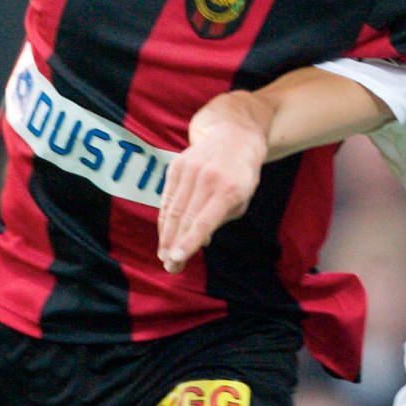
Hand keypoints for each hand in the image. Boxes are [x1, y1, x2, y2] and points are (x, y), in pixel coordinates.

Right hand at [156, 126, 267, 272]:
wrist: (233, 136)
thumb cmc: (241, 175)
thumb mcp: (241, 199)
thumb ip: (220, 220)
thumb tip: (199, 241)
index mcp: (229, 190)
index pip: (203, 222)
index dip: (189, 242)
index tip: (177, 260)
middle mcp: (207, 179)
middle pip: (184, 219)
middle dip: (175, 246)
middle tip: (170, 268)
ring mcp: (190, 170)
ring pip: (171, 210)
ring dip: (166, 236)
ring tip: (164, 256)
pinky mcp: (176, 166)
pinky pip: (166, 197)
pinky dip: (164, 218)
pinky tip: (164, 235)